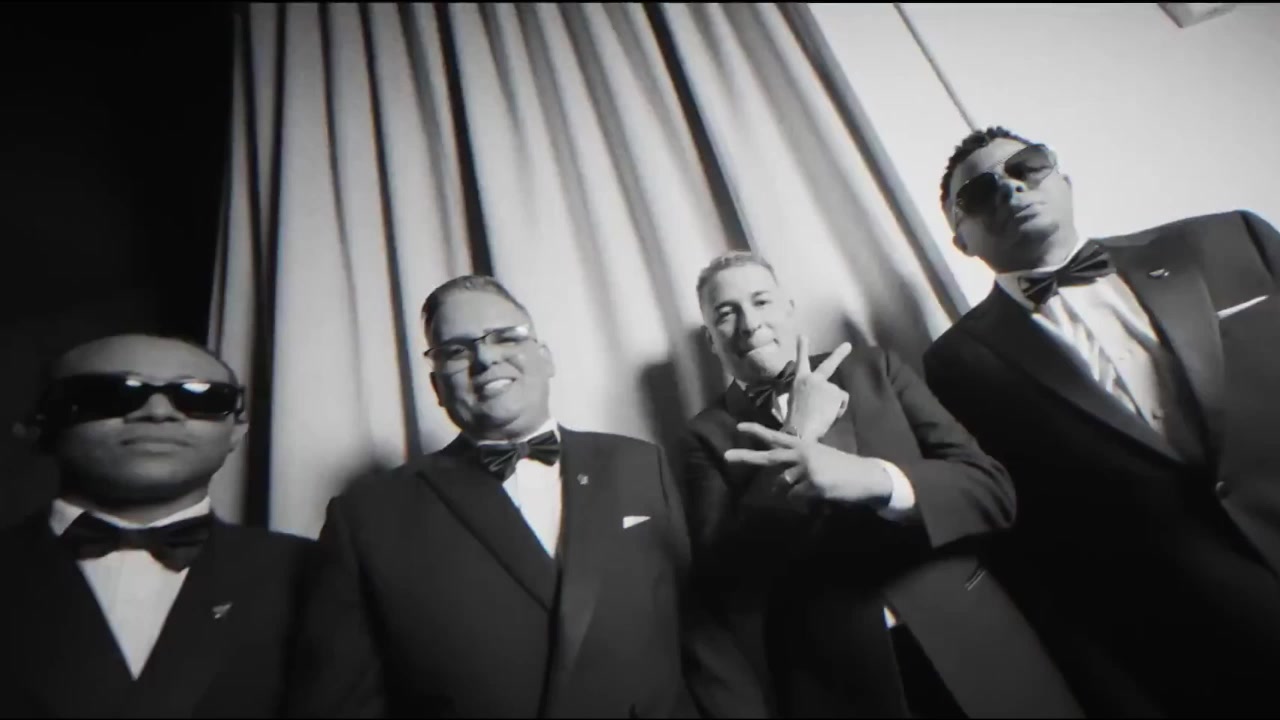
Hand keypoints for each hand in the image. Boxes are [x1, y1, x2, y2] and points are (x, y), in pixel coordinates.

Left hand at [725, 422, 892, 506]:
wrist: (865, 476)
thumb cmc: (842, 469)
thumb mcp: (819, 458)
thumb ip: (798, 465)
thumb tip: (779, 484)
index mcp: (804, 446)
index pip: (776, 437)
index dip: (757, 431)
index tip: (739, 427)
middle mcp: (802, 454)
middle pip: (769, 457)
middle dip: (746, 457)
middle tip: (726, 457)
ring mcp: (807, 469)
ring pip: (783, 484)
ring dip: (792, 490)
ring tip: (811, 488)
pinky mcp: (813, 484)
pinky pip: (796, 496)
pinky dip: (803, 500)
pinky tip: (819, 496)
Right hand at [783, 336, 851, 439]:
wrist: (800, 429)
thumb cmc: (796, 420)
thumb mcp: (796, 401)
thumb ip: (807, 393)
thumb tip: (821, 398)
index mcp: (799, 381)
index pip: (800, 362)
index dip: (801, 348)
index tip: (802, 335)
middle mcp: (812, 379)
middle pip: (829, 365)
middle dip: (839, 354)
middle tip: (848, 345)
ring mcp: (826, 384)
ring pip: (837, 395)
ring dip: (834, 405)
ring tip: (822, 416)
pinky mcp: (836, 392)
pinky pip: (842, 402)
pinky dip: (838, 410)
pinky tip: (829, 416)